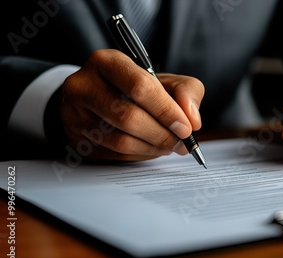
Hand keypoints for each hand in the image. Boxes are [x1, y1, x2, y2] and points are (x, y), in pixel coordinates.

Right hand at [60, 49, 203, 160]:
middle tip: (181, 142)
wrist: (96, 98)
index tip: (186, 127)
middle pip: (129, 117)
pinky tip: (151, 148)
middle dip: (163, 134)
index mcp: (108, 62)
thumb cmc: (134, 88)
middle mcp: (84, 85)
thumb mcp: (163, 79)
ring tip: (169, 145)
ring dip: (153, 148)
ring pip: (121, 140)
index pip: (140, 87)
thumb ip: (186, 91)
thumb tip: (192, 120)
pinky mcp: (76, 138)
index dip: (167, 111)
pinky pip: (115, 155)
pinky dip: (141, 155)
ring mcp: (75, 114)